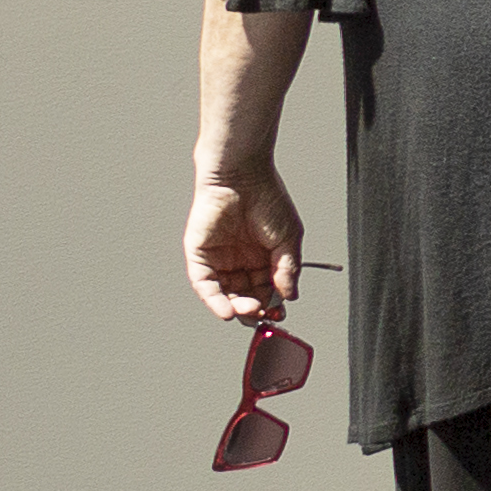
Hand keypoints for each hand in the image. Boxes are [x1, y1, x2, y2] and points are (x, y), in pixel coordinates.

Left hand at [183, 169, 299, 322]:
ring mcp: (219, 259)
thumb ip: (288, 269)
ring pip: (224, 294)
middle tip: (263, 314)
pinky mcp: (200, 255)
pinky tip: (227, 311)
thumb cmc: (268, 199)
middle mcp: (240, 261)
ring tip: (249, 311)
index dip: (272, 305)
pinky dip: (214, 301)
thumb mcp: (289, 238)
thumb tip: (290, 296)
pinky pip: (205, 284)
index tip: (278, 315)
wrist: (243, 176)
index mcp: (263, 258)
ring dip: (236, 308)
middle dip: (254, 309)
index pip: (266, 290)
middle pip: (245, 295)